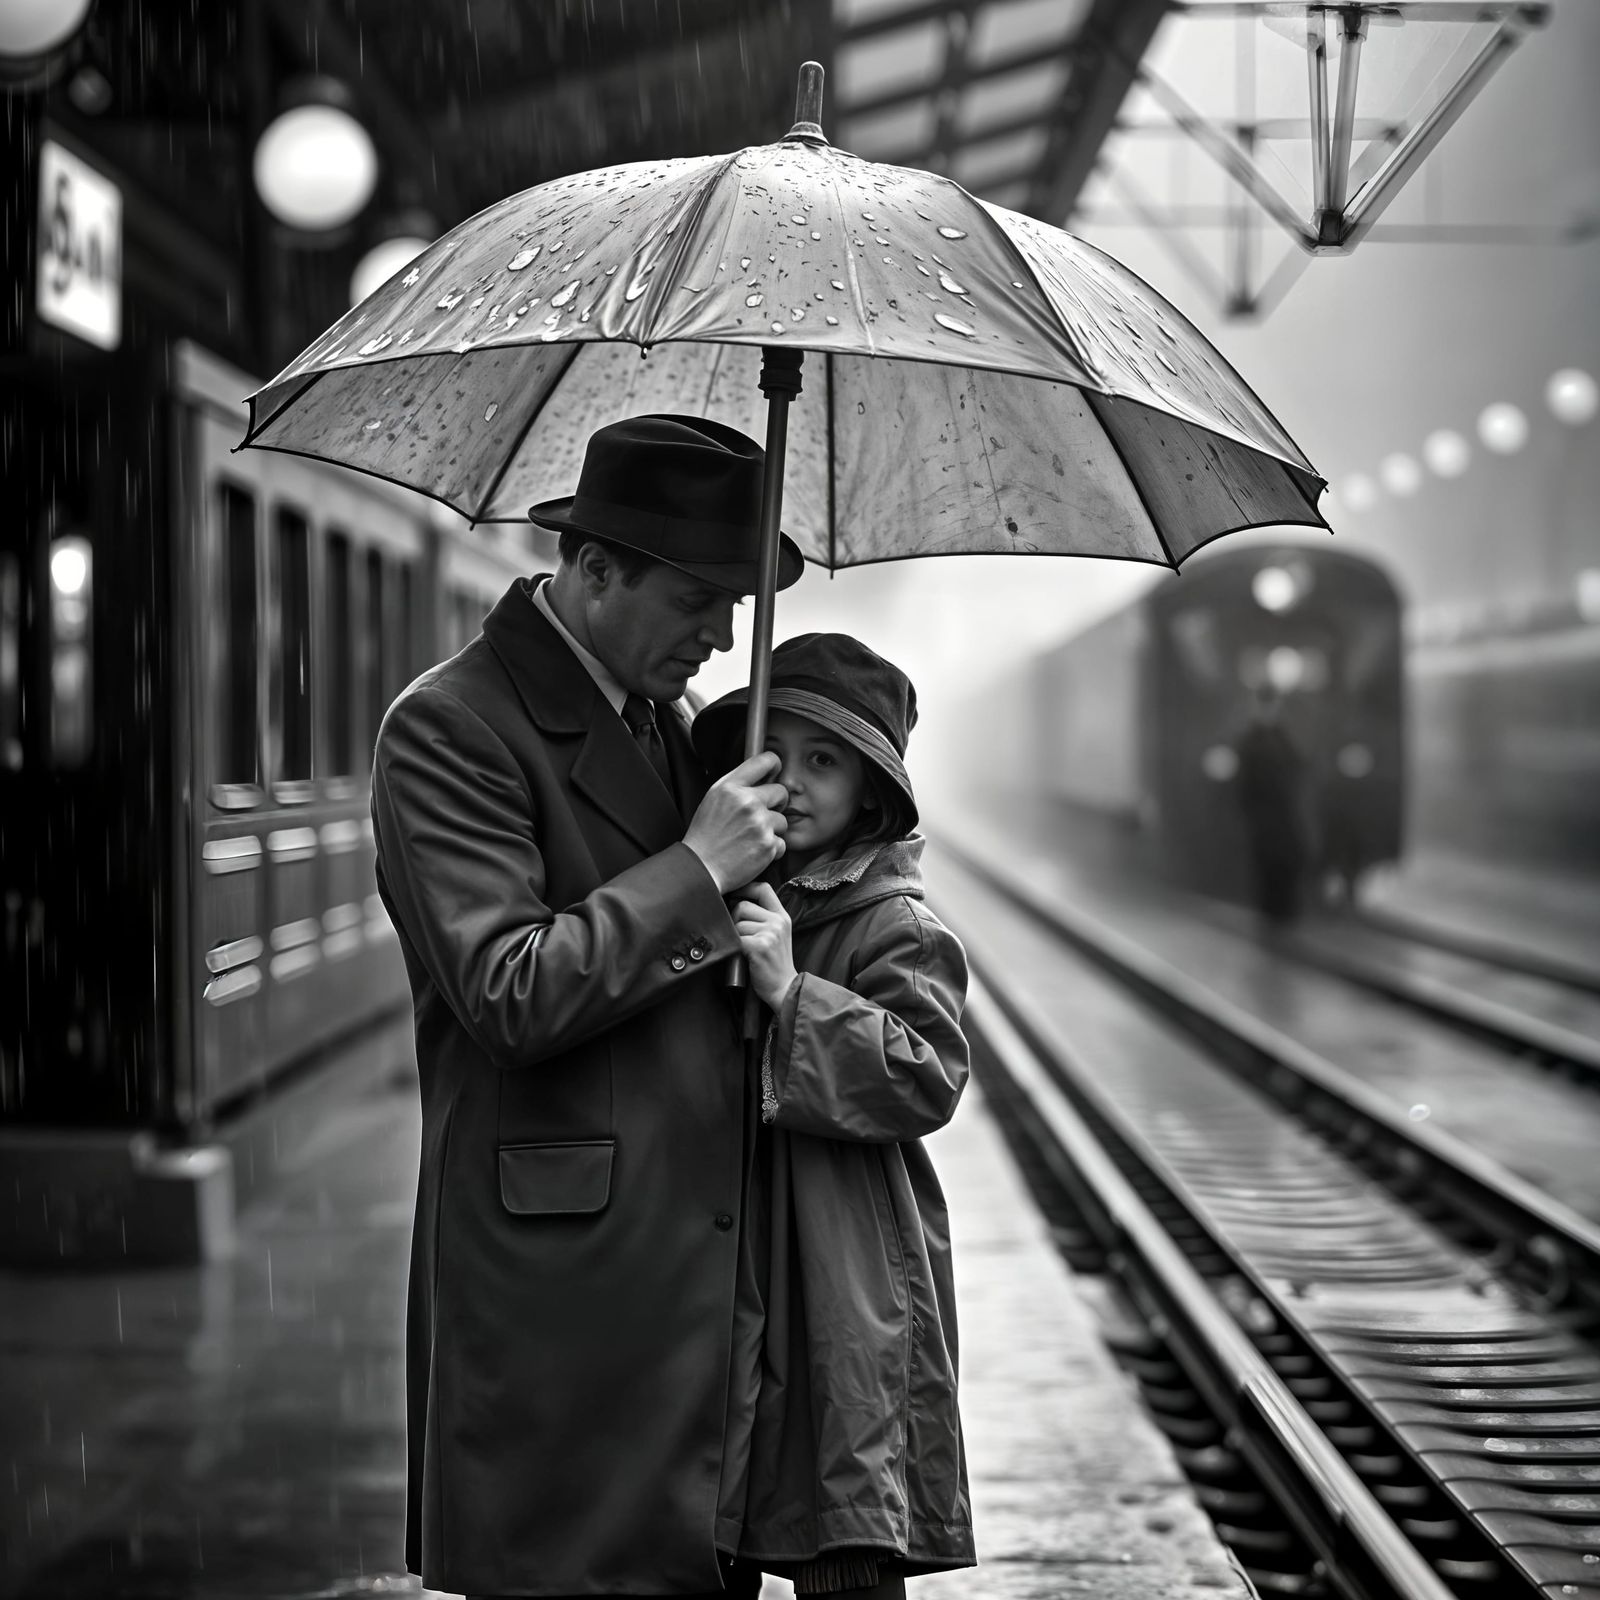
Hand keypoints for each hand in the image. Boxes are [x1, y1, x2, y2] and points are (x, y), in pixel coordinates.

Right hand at [683, 752, 787, 893]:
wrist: (701, 868)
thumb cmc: (706, 835)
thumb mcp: (713, 799)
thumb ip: (737, 785)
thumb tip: (763, 775)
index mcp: (730, 787)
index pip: (765, 761)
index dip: (774, 765)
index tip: (774, 773)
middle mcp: (747, 802)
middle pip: (781, 791)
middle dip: (776, 803)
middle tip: (761, 815)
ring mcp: (759, 824)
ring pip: (782, 820)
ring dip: (772, 829)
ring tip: (751, 838)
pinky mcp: (768, 845)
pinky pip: (782, 842)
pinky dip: (771, 849)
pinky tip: (753, 851)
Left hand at [733, 883, 797, 1009]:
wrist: (784, 989)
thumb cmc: (774, 964)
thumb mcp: (776, 935)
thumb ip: (763, 918)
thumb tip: (735, 902)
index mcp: (782, 916)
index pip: (763, 888)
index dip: (745, 888)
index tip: (735, 895)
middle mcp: (778, 921)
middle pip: (743, 906)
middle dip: (735, 920)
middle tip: (740, 938)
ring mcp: (770, 933)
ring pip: (737, 924)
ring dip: (735, 938)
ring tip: (745, 951)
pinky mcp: (760, 946)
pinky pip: (736, 938)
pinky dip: (734, 949)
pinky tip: (742, 957)